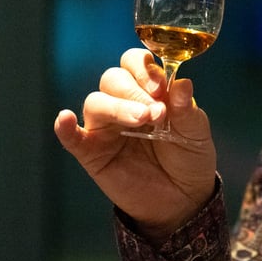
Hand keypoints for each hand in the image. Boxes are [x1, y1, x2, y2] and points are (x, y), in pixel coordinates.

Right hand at [54, 48, 217, 242]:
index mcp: (149, 90)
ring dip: (117, 107)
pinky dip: (66, 127)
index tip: (162, 86)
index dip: (146, 68)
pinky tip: (65, 120)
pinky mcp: (92, 153)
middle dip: (135, 91)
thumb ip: (187, 109)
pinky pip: (72, 138)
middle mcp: (124, 102)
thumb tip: (183, 83)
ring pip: (96, 102)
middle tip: (155, 112)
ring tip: (142, 120)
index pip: (136, 62)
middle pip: (113, 78)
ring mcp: (106, 127)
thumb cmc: (189, 157)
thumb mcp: (196, 132)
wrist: (183, 198)